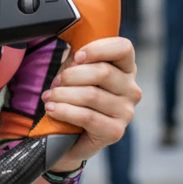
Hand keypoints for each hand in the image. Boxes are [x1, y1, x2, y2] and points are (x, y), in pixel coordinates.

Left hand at [40, 37, 140, 172]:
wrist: (69, 135)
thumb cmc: (74, 97)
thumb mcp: (76, 71)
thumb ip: (78, 59)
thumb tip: (72, 48)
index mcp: (126, 68)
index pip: (123, 48)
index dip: (97, 49)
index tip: (76, 56)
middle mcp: (131, 90)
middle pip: (102, 72)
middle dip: (71, 76)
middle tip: (56, 84)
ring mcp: (126, 112)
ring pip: (91, 95)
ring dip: (63, 95)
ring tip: (50, 98)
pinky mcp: (115, 132)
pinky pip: (87, 117)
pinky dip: (65, 111)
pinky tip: (52, 110)